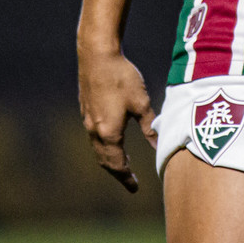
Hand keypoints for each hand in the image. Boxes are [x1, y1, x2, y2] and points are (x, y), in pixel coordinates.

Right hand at [78, 42, 157, 192]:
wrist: (97, 55)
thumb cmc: (121, 78)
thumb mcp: (141, 103)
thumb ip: (149, 127)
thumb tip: (158, 145)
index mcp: (108, 133)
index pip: (118, 164)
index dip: (127, 177)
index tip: (135, 187)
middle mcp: (94, 131)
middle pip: (105, 161)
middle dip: (118, 173)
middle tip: (130, 182)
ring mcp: (87, 120)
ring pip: (98, 149)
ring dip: (110, 160)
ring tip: (123, 164)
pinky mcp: (85, 110)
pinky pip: (94, 137)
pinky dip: (104, 147)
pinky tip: (112, 141)